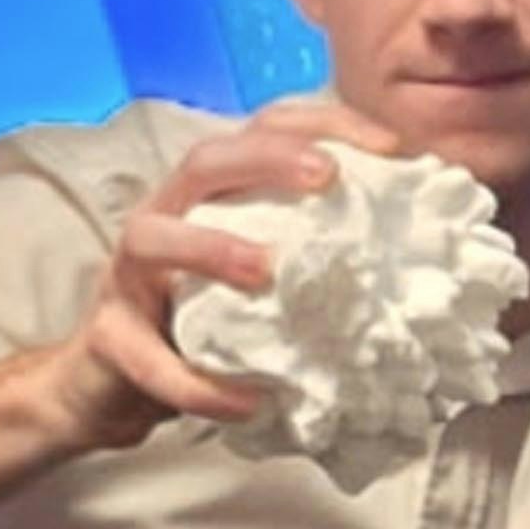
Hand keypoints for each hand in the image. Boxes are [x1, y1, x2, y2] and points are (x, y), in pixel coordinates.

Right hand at [51, 98, 407, 449]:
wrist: (111, 389)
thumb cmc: (204, 324)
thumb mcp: (264, 281)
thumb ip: (320, 257)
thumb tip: (420, 256)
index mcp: (210, 197)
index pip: (262, 130)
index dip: (324, 124)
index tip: (391, 147)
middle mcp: (164, 218)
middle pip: (204, 161)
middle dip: (266, 158)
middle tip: (326, 177)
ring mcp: (127, 277)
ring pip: (151, 238)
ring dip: (210, 249)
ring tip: (265, 271)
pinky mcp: (109, 341)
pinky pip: (149, 361)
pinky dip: (197, 384)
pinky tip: (249, 403)